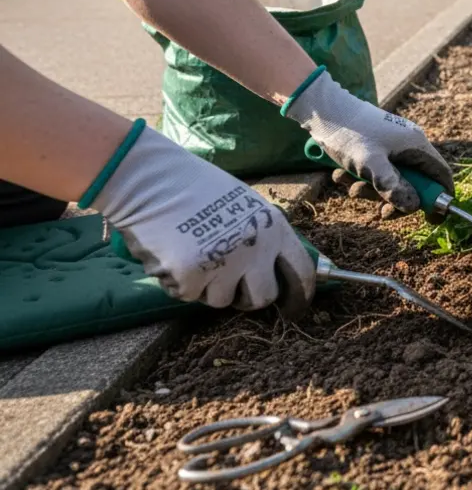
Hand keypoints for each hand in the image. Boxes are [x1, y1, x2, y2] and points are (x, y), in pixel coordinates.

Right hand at [91, 125, 315, 310]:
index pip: (302, 272)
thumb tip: (276, 269)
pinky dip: (179, 282)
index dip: (300, 296)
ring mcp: (222, 265)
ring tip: (194, 254)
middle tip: (232, 286)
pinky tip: (172, 253)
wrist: (151, 180)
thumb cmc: (197, 189)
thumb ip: (263, 236)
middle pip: (263, 298)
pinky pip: (188, 295)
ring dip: (208, 287)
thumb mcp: (246, 205)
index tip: (293, 309)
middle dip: (248, 298)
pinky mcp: (189, 278)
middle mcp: (254, 250)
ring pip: (221, 300)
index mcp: (273, 228)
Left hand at [284, 69, 453, 214]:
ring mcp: (392, 145)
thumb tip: (413, 207)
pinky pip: (377, 170)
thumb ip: (393, 186)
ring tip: (351, 189)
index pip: (441, 175)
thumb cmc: (349, 133)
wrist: (321, 109)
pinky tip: (341, 175)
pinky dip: (362, 178)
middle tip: (381, 213)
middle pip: (415, 182)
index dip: (439, 198)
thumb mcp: (370, 164)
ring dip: (373, 190)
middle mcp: (408, 145)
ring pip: (393, 178)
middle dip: (396, 199)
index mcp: (415, 145)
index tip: (430, 218)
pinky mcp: (376, 146)